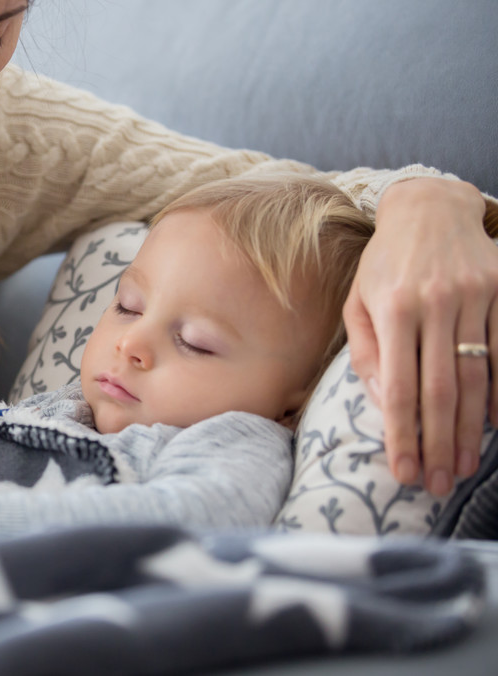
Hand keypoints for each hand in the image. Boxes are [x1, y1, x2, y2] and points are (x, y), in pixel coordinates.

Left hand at [343, 177, 496, 495]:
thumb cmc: (383, 264)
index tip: (404, 472)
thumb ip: (365, 350)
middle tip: (439, 484)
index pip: (395, 387)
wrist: (429, 209)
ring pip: (476, 378)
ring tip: (465, 467)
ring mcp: (474, 299)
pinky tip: (496, 425)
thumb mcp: (358, 300)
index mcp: (392, 310)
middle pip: (439, 391)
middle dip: (439, 444)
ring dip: (472, 429)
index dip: (401, 434)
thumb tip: (379, 401)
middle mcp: (434, 305)